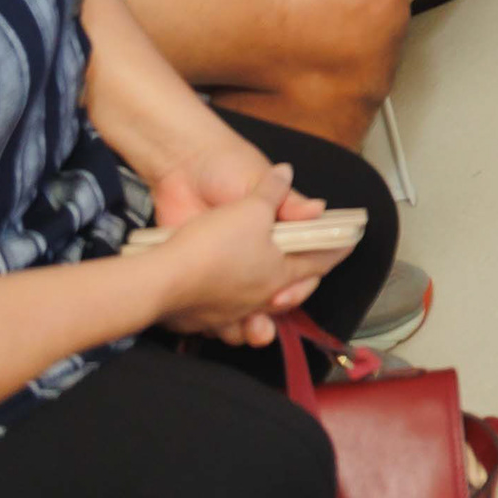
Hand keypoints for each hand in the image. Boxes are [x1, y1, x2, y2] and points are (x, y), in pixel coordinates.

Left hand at [144, 162, 323, 345]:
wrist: (178, 167)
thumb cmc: (224, 167)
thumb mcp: (257, 181)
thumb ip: (287, 202)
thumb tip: (319, 209)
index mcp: (279, 230)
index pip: (306, 260)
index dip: (309, 274)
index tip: (302, 283)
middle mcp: (258, 254)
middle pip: (280, 292)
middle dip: (282, 305)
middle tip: (277, 302)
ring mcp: (230, 270)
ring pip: (250, 310)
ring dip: (254, 325)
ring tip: (254, 329)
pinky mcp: (203, 277)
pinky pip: (217, 313)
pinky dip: (222, 326)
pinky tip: (223, 328)